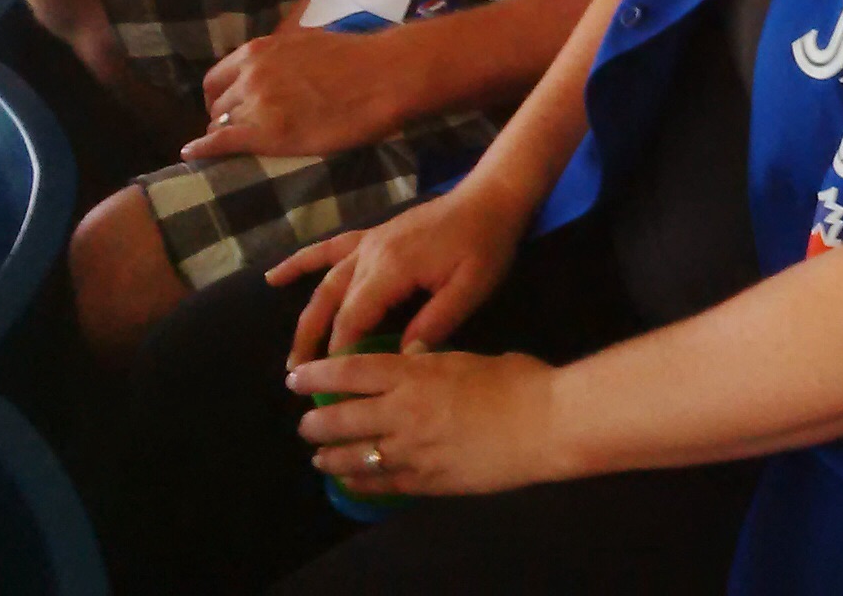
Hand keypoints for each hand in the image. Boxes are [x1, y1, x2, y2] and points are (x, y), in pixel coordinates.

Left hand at [184, 25, 397, 160]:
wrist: (383, 76)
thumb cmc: (356, 57)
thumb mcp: (306, 42)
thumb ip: (280, 56)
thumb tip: (275, 66)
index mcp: (258, 51)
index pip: (216, 78)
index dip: (221, 97)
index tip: (230, 108)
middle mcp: (250, 75)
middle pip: (218, 105)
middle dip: (225, 118)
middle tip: (241, 132)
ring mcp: (257, 105)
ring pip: (221, 125)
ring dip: (227, 135)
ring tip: (239, 148)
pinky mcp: (268, 133)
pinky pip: (221, 143)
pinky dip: (203, 150)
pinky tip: (191, 156)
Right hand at [269, 176, 532, 359]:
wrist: (490, 198)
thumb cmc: (485, 245)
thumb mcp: (471, 289)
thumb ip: (435, 323)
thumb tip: (402, 358)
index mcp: (392, 269)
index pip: (353, 319)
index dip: (340, 354)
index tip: (334, 387)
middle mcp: (369, 255)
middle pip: (331, 305)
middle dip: (314, 344)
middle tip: (301, 380)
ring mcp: (367, 243)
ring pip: (325, 284)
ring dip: (306, 318)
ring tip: (293, 355)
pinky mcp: (372, 236)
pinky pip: (328, 249)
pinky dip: (300, 263)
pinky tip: (274, 276)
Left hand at [291, 349, 568, 496]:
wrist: (546, 424)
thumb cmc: (516, 381)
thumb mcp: (465, 358)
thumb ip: (431, 362)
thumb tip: (411, 361)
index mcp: (412, 373)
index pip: (348, 372)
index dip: (316, 375)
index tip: (296, 378)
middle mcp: (402, 411)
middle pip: (340, 417)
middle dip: (316, 422)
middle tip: (306, 424)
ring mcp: (411, 449)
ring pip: (352, 455)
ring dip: (329, 456)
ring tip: (318, 456)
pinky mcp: (426, 480)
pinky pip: (380, 483)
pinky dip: (358, 481)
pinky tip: (348, 480)